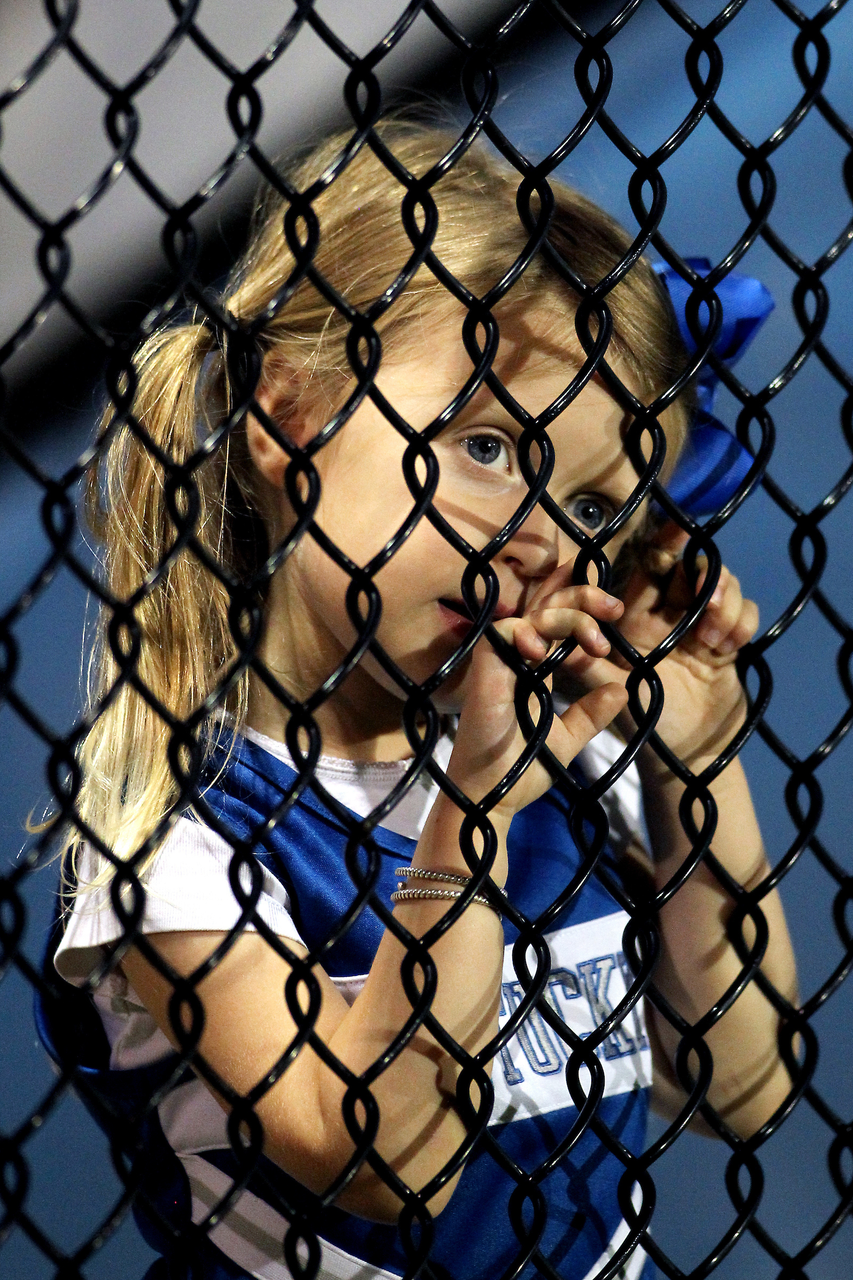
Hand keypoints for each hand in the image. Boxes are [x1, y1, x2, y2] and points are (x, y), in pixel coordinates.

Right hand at [448, 586, 627, 824]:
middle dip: (582, 594)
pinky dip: (526, 633)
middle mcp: (517, 658)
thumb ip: (590, 714)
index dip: (581, 600)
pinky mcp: (484, 672)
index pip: (555, 617)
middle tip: (615, 608)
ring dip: (567, 615)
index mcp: (536, 668)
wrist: (494, 799)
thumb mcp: (568, 740)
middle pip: (546, 603)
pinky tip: (544, 654)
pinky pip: (501, 632)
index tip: (616, 610)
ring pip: (531, 613)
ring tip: (596, 642)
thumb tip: (622, 690)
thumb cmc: (521, 771)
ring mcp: (500, 663)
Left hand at [557, 523, 758, 773]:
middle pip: (689, 567)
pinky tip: (728, 648)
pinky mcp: (731, 642)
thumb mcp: (609, 694)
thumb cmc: (642, 727)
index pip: (647, 569)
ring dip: (722, 600)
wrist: (689, 758)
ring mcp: (702, 626)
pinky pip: (744, 613)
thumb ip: (584, 666)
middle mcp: (668, 616)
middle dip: (699, 565)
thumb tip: (550, 639)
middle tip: (705, 580)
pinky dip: (741, 622)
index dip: (661, 546)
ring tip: (712, 637)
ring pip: (720, 586)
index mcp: (634, 619)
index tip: (677, 527)